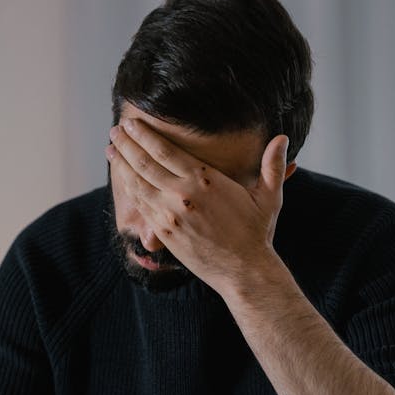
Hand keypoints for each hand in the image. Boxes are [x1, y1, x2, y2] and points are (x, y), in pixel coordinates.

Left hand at [106, 118, 293, 293]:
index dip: (144, 135)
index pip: (164, 150)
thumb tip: (283, 138)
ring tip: (111, 150)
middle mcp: (182, 194)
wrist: (244, 270)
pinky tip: (122, 179)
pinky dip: (128, 190)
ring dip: (121, 165)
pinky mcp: (164, 233)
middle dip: (126, 145)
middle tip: (114, 131)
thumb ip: (272, 166)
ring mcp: (170, 215)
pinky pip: (141, 206)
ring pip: (137, 184)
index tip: (132, 124)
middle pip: (144, 163)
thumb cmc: (256, 232)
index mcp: (204, 180)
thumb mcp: (269, 196)